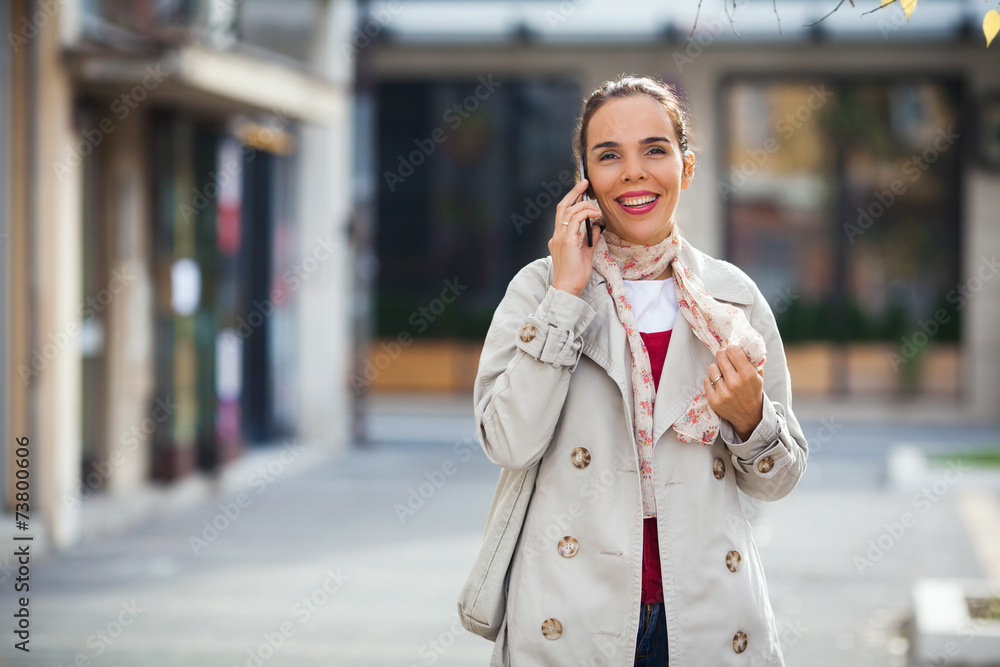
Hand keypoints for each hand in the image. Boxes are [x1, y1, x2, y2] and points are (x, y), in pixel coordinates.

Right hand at [548, 179, 601, 296]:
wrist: (569, 288)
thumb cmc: (575, 275)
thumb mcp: (585, 253)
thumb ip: (589, 239)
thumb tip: (596, 227)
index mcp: (559, 238)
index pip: (564, 214)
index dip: (572, 200)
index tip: (582, 192)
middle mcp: (557, 235)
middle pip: (563, 207)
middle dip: (574, 193)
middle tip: (585, 184)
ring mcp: (560, 238)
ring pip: (570, 211)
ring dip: (585, 205)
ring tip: (596, 208)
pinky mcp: (567, 241)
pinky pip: (575, 220)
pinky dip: (586, 214)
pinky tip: (595, 216)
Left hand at [704, 345, 763, 440]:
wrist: (749, 416)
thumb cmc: (753, 391)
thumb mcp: (758, 376)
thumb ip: (753, 360)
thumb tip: (745, 343)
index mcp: (748, 375)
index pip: (733, 350)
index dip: (731, 349)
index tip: (732, 352)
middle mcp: (735, 383)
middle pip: (720, 356)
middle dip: (723, 356)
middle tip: (726, 361)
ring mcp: (723, 392)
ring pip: (712, 368)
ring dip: (717, 369)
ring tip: (723, 375)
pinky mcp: (713, 400)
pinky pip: (706, 380)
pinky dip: (712, 381)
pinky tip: (719, 385)